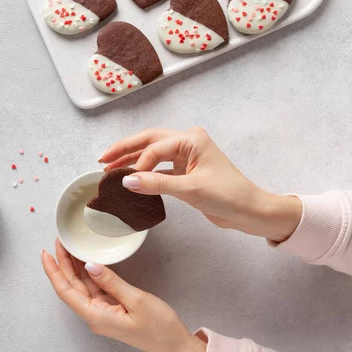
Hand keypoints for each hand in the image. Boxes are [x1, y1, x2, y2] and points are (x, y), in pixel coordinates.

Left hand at [41, 239, 205, 351]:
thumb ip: (110, 281)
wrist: (176, 345)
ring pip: (82, 286)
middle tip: (59, 241)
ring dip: (75, 267)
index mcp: (96, 316)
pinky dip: (89, 273)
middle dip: (62, 263)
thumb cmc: (160, 328)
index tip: (45, 254)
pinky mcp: (112, 309)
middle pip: (71, 286)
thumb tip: (90, 265)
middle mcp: (95, 315)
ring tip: (70, 246)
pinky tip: (87, 261)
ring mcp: (102, 312)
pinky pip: (95, 288)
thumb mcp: (136, 300)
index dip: (53, 271)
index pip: (65, 291)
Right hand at [99, 127, 301, 242]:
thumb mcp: (190, 189)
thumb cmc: (228, 195)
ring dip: (132, 160)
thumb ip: (157, 184)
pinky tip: (131, 178)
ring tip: (109, 168)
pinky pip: (158, 167)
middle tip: (101, 159)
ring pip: (152, 153)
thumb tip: (126, 180)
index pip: (154, 147)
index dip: (138, 163)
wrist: (250, 211)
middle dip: (124, 149)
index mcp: (190, 139)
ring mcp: (186, 156)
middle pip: (148, 141)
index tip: (125, 181)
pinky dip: (144, 172)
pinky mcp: (185, 171)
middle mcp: (187, 143)